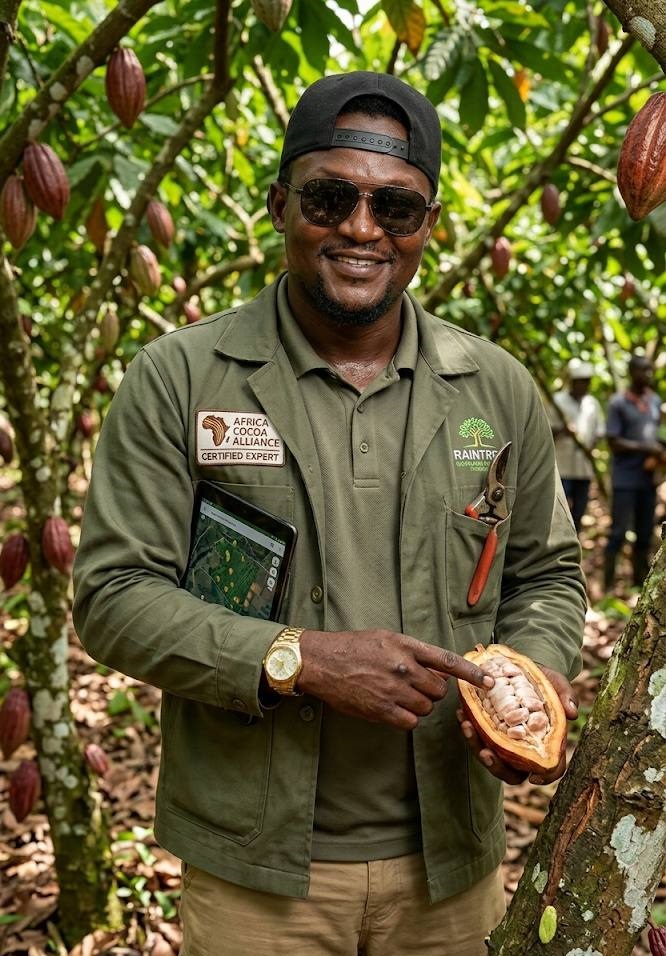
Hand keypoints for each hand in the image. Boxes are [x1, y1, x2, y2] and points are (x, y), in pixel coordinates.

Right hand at [297, 629, 491, 730]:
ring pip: (425, 707)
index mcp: (406, 646)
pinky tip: (392, 708)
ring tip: (398, 695)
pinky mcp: (381, 710)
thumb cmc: (353, 647)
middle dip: (432, 691)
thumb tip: (440, 671)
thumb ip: (414, 653)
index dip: (471, 673)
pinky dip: (406, 718)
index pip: (447, 661)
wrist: (321, 661)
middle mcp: (403, 667)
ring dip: (418, 705)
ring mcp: (393, 690)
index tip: (488, 682)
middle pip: (439, 690)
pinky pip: (410, 721)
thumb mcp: (387, 639)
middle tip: (416, 687)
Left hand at [457, 664, 577, 785]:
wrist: (522, 669)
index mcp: (547, 744)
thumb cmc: (544, 681)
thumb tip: (572, 713)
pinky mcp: (488, 732)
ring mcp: (505, 743)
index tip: (533, 777)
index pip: (551, 769)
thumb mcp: (556, 683)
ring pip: (491, 758)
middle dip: (497, 766)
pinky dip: (469, 728)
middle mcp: (525, 750)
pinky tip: (462, 712)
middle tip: (486, 752)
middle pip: (512, 772)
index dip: (545, 777)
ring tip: (467, 726)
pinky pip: (477, 737)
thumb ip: (565, 695)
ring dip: (476, 745)